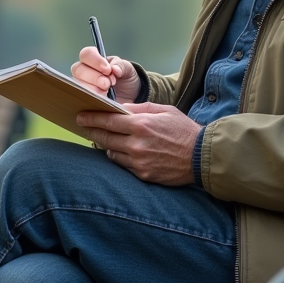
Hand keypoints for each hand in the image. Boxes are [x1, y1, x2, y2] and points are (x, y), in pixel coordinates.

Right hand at [70, 47, 140, 102]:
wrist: (129, 96)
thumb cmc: (125, 78)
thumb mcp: (128, 69)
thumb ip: (121, 66)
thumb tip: (114, 69)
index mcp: (94, 60)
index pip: (86, 54)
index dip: (95, 61)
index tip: (107, 69)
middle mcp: (84, 71)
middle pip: (78, 70)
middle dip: (94, 77)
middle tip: (107, 84)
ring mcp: (82, 86)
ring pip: (78, 85)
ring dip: (92, 89)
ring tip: (106, 93)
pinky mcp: (84, 99)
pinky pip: (81, 98)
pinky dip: (91, 99)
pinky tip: (102, 101)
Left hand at [76, 102, 199, 185]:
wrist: (203, 157)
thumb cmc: (184, 130)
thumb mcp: (164, 111)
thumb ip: (140, 108)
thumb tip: (120, 108)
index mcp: (142, 125)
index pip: (108, 121)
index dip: (92, 118)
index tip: (81, 116)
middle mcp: (137, 144)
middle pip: (105, 138)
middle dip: (92, 130)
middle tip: (83, 125)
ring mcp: (139, 162)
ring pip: (111, 153)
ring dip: (107, 145)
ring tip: (104, 138)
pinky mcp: (143, 174)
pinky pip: (123, 165)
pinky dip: (120, 157)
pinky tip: (121, 151)